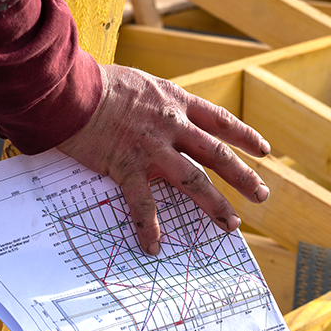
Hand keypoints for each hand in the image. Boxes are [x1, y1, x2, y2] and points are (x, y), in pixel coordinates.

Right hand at [57, 64, 270, 255]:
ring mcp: (151, 149)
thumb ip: (159, 103)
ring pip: (194, 181)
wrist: (67, 89)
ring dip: (215, 205)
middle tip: (262, 194)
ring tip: (231, 224)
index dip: (245, 136)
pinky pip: (143, 205)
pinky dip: (149, 228)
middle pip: (217, 154)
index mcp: (175, 102)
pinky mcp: (126, 167)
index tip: (264, 151)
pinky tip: (155, 247)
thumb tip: (167, 116)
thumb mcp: (141, 84)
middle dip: (244, 177)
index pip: (220, 121)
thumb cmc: (97, 83)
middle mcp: (171, 125)